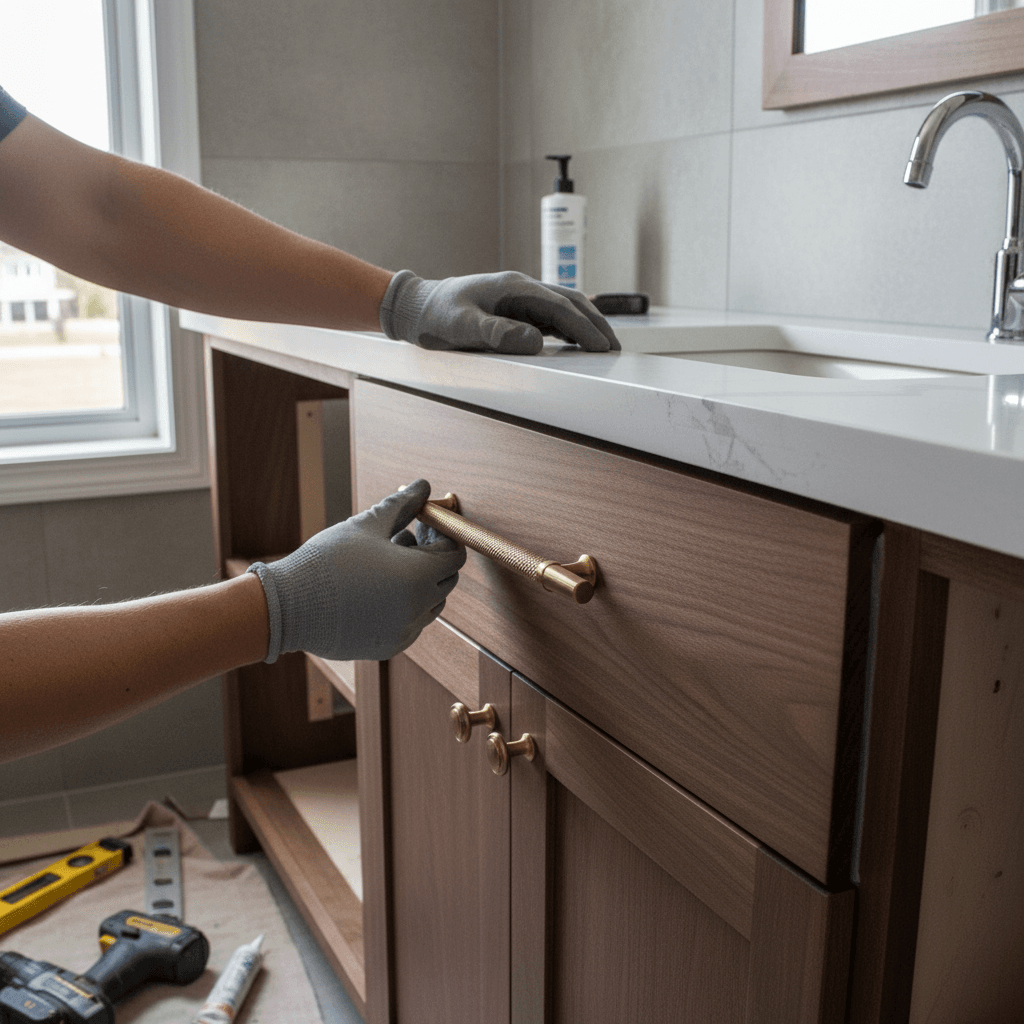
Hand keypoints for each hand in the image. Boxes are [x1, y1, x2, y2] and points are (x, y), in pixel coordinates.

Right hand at [247, 480, 465, 661]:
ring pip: (431, 603)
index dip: (443, 536)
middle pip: (446, 580)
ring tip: (389, 558)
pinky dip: (406, 604)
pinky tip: (379, 586)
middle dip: (434, 557)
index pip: (454, 556)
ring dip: (421, 581)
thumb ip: (402, 505)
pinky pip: (412, 622)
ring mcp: (404, 631)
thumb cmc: (326, 561)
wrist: (287, 607)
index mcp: (416, 576)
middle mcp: (417, 608)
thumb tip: (423, 486)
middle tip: (409, 535)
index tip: (424, 523)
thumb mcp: (367, 525)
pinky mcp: (389, 646)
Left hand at [378, 269, 619, 353]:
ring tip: (603, 347)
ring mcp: (520, 298)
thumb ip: (496, 333)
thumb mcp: (461, 327)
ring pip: (564, 308)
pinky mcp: (516, 309)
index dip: (584, 327)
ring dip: (586, 325)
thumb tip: (535, 341)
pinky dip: (570, 328)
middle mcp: (521, 288)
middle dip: (595, 324)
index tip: (602, 347)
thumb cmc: (435, 316)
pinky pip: (551, 316)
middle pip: (570, 302)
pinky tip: (578, 342)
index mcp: (513, 287)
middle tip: (615, 348)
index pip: (560, 306)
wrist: (417, 307)